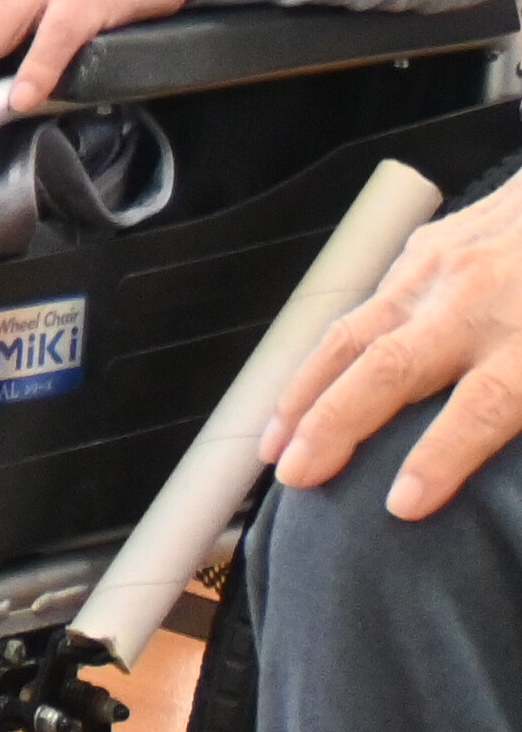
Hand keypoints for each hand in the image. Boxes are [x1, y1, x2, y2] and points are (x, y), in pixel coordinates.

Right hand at [266, 177, 521, 511]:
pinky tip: (303, 387)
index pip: (480, 407)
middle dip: (334, 424)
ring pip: (355, 334)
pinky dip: (325, 354)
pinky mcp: (421, 250)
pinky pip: (363, 306)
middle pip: (391, 369)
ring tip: (274, 439)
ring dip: (306, 391)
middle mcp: (474, 303)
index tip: (400, 503)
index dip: (438, 457)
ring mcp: (438, 270)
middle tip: (297, 474)